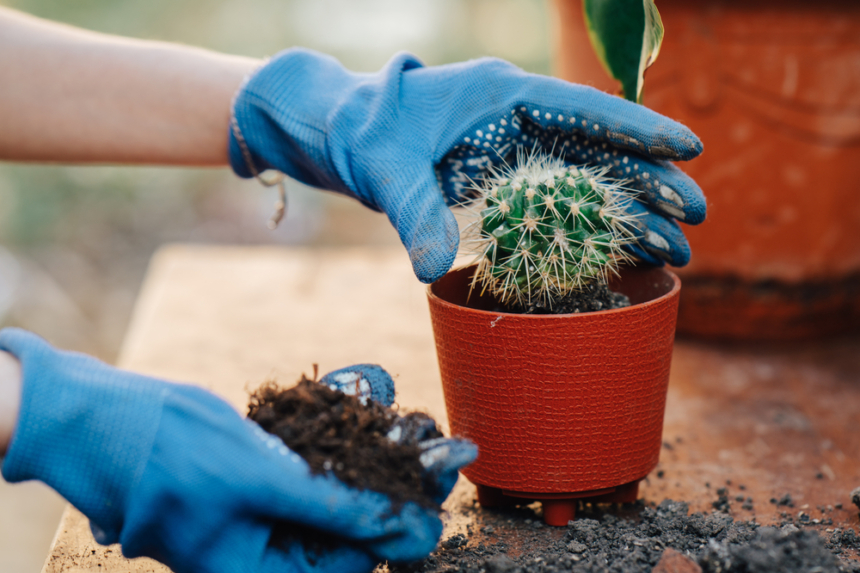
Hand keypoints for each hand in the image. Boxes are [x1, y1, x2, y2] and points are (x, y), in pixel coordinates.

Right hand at [0, 329, 467, 572]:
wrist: (96, 418)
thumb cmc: (168, 454)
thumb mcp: (262, 479)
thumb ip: (338, 508)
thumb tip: (415, 532)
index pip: (356, 561)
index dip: (403, 516)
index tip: (443, 468)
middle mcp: (263, 554)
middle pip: (350, 525)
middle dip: (392, 480)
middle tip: (435, 441)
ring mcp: (256, 518)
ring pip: (332, 492)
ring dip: (369, 455)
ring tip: (405, 420)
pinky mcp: (252, 484)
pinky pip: (306, 469)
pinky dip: (333, 440)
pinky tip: (362, 404)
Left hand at [230, 49, 704, 282]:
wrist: (345, 136)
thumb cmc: (366, 134)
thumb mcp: (387, 167)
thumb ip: (414, 211)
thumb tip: (430, 267)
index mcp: (503, 96)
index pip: (582, 108)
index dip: (637, 128)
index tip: (688, 148)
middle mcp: (521, 122)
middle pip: (600, 150)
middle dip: (650, 182)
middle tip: (698, 218)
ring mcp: (518, 153)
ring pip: (590, 181)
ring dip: (632, 215)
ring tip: (676, 252)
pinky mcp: (508, 182)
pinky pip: (562, 204)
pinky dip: (593, 229)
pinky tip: (626, 256)